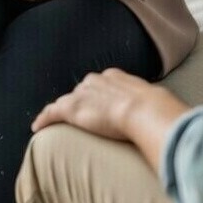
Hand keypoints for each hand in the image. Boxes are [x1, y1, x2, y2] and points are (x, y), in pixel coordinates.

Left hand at [31, 68, 188, 172]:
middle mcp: (96, 80)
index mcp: (115, 75)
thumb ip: (151, 102)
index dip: (97, 93)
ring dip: (60, 110)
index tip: (97, 102)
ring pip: (66, 100)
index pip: (101, 82)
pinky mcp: (72, 108)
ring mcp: (83, 94)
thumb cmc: (152, 107)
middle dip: (79, 99)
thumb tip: (166, 110)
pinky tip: (36, 126)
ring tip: (53, 119)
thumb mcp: (152, 99)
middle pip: (82, 89)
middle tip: (79, 113)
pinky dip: (44, 118)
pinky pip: (52, 112)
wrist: (142, 110)